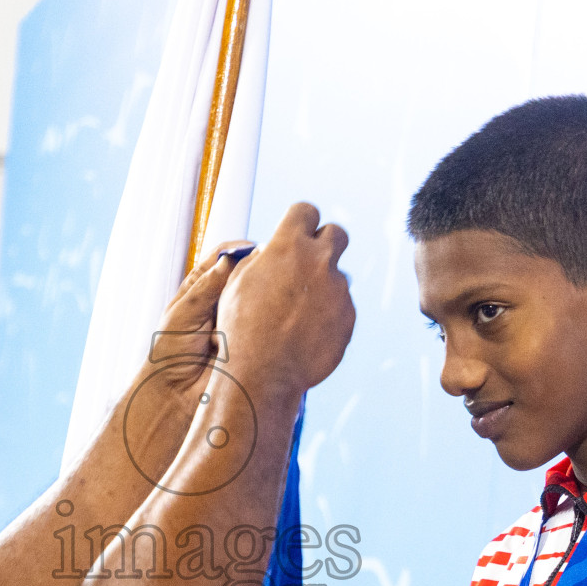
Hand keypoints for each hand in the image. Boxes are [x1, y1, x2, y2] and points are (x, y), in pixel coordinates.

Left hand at [149, 240, 253, 389]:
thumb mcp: (183, 313)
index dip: (239, 250)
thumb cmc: (170, 354)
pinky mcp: (252, 339)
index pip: (224, 257)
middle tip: (263, 273)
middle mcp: (223, 300)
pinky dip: (264, 321)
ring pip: (259, 296)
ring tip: (258, 302)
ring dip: (260, 298)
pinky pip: (264, 323)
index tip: (254, 250)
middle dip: (256, 272)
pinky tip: (263, 323)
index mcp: (202, 287)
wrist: (177, 394)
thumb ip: (206, 286)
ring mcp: (239, 318)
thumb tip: (229, 259)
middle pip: (246, 274)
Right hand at [217, 203, 354, 394]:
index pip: (306, 211)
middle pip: (337, 233)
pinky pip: (342, 307)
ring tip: (298, 314)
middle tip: (309, 263)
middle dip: (325, 244)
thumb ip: (262, 259)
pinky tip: (307, 333)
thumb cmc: (241, 330)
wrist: (262, 374)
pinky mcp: (349, 316)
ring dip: (323, 287)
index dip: (300, 222)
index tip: (297, 233)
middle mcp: (319, 261)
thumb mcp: (238, 283)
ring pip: (337, 277)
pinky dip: (329, 315)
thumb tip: (271, 251)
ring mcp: (338, 289)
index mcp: (288, 245)